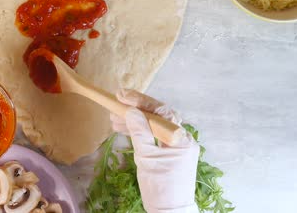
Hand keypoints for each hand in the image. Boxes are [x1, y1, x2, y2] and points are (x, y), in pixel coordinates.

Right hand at [111, 89, 199, 212]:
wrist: (170, 212)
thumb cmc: (160, 187)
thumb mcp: (146, 158)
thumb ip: (139, 132)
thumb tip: (131, 110)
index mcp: (181, 138)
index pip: (162, 112)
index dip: (141, 101)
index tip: (123, 96)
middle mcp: (182, 139)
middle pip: (159, 116)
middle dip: (137, 108)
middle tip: (117, 102)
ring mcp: (176, 146)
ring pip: (154, 126)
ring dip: (135, 120)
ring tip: (114, 118)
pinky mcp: (169, 153)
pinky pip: (154, 136)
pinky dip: (140, 132)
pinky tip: (123, 128)